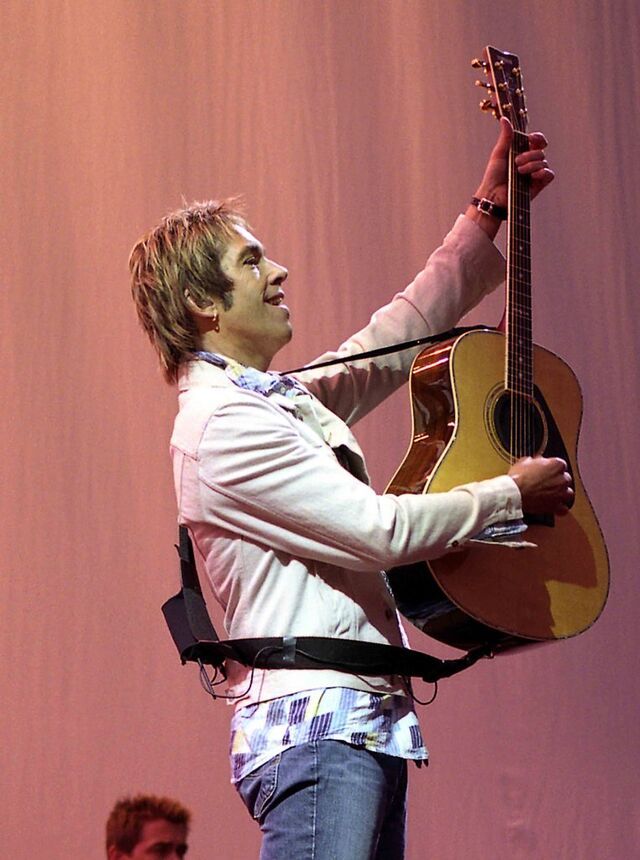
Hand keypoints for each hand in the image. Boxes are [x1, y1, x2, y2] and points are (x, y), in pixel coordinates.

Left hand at [466, 118, 554, 236]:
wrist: (492, 195)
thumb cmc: (493, 176)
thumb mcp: (499, 154)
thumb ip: (506, 137)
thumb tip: (505, 119)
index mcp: (522, 153)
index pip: (537, 141)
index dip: (538, 138)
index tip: (531, 139)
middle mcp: (530, 162)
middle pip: (540, 151)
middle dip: (530, 155)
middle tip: (516, 162)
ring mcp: (535, 174)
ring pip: (544, 162)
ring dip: (532, 164)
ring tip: (519, 171)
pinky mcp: (538, 185)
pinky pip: (549, 174)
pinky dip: (543, 172)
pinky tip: (533, 175)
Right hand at [507, 456, 572, 515]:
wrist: (514, 493)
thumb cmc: (519, 478)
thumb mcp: (525, 461)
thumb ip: (535, 461)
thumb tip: (535, 461)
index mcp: (557, 465)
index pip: (560, 465)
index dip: (551, 468)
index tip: (546, 470)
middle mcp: (562, 479)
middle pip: (565, 479)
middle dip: (557, 480)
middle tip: (546, 482)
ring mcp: (561, 493)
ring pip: (568, 493)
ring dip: (562, 493)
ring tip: (552, 494)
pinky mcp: (556, 506)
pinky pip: (564, 509)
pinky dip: (560, 508)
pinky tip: (555, 506)